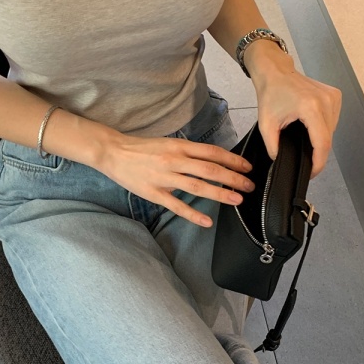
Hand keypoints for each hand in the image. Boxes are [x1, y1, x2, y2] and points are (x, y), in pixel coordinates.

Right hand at [98, 134, 255, 227]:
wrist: (114, 152)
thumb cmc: (143, 148)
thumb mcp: (169, 142)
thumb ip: (189, 151)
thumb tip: (213, 160)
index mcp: (179, 146)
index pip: (212, 152)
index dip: (232, 160)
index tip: (247, 167)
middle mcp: (174, 160)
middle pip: (209, 169)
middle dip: (233, 178)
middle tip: (250, 185)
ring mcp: (164, 177)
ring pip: (197, 186)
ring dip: (219, 194)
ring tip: (237, 200)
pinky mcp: (154, 193)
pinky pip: (176, 205)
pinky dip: (193, 214)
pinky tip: (206, 221)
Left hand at [249, 45, 341, 178]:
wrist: (276, 72)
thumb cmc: (270, 93)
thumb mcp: (266, 124)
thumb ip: (273, 147)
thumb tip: (280, 162)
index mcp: (311, 108)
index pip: (322, 143)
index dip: (318, 162)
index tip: (311, 173)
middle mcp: (326, 101)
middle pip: (328, 138)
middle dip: (318, 154)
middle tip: (306, 162)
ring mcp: (333, 97)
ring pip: (332, 130)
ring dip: (322, 141)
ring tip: (307, 144)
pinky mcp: (335, 95)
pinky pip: (333, 120)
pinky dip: (324, 129)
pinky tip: (312, 129)